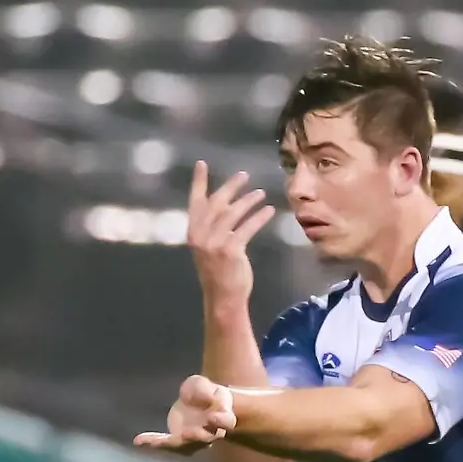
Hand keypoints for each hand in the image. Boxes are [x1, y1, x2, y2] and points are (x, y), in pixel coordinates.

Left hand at [134, 374, 236, 453]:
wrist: (201, 404)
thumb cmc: (206, 393)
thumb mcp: (203, 385)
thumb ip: (203, 389)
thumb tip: (204, 397)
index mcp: (222, 416)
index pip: (226, 421)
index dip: (220, 421)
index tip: (212, 416)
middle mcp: (211, 433)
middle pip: (206, 439)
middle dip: (196, 437)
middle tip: (187, 434)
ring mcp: (194, 440)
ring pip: (185, 446)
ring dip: (171, 445)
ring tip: (155, 442)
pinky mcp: (178, 440)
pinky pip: (167, 443)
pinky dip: (153, 442)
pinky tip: (138, 441)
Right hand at [188, 161, 275, 306]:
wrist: (222, 297)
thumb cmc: (218, 273)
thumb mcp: (208, 248)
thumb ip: (211, 228)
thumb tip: (225, 207)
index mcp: (193, 232)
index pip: (195, 202)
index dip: (199, 182)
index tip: (202, 164)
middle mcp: (201, 235)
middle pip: (217, 203)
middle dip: (231, 187)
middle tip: (244, 176)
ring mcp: (215, 242)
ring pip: (233, 213)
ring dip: (249, 201)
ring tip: (261, 193)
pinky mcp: (230, 250)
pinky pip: (247, 227)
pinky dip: (259, 217)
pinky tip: (269, 211)